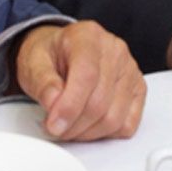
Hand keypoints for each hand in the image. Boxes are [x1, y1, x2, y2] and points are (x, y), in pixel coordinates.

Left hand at [14, 21, 146, 140]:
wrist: (61, 53)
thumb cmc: (50, 56)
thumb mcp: (33, 63)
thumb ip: (42, 82)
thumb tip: (53, 103)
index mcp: (88, 37)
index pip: (87, 76)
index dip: (70, 106)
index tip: (53, 125)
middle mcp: (115, 50)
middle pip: (100, 102)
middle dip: (73, 125)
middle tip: (54, 128)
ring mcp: (130, 70)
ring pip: (114, 118)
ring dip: (88, 133)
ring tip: (69, 127)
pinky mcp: (138, 90)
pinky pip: (127, 124)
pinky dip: (105, 133)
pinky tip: (88, 125)